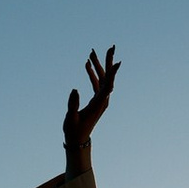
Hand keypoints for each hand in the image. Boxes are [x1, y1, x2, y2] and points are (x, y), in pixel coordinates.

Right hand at [63, 45, 118, 171]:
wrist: (78, 140)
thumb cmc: (74, 130)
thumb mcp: (71, 119)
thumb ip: (72, 105)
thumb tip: (74, 89)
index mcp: (99, 104)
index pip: (108, 85)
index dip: (113, 73)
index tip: (118, 61)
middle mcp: (103, 100)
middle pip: (107, 78)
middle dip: (108, 62)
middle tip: (111, 47)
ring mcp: (100, 99)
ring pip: (102, 78)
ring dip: (98, 65)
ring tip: (91, 52)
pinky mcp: (96, 99)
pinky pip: (96, 83)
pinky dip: (92, 73)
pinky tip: (87, 64)